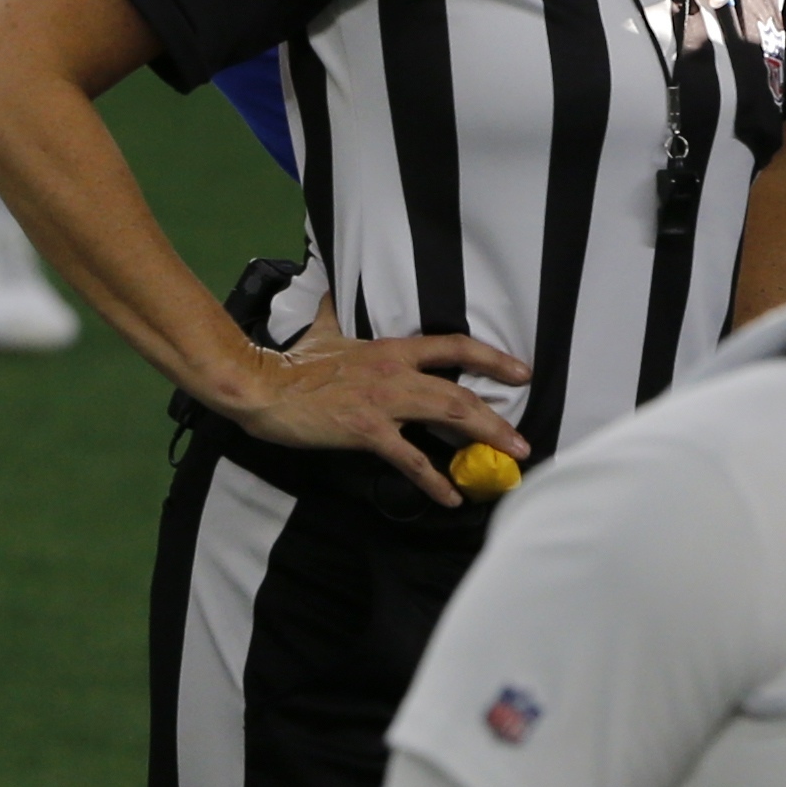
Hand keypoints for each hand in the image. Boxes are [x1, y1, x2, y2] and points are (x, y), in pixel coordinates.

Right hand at [221, 323, 529, 507]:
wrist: (263, 386)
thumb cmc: (293, 362)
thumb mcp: (321, 330)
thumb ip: (335, 312)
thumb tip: (332, 289)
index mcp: (390, 349)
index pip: (452, 346)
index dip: (490, 358)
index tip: (520, 371)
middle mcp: (395, 372)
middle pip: (460, 390)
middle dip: (497, 417)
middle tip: (522, 440)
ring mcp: (384, 402)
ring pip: (449, 416)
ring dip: (485, 439)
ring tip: (509, 462)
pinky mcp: (367, 430)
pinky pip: (411, 459)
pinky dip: (435, 481)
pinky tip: (451, 497)